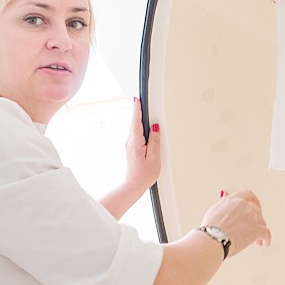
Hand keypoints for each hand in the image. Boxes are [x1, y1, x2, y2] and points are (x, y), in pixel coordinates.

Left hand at [98, 98, 160, 219]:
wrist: (133, 185)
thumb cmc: (144, 174)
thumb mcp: (154, 157)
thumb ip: (155, 141)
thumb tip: (155, 127)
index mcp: (135, 142)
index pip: (136, 122)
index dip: (137, 109)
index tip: (137, 99)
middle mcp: (130, 142)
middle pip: (134, 123)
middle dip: (137, 111)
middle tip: (139, 99)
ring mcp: (129, 145)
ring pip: (135, 128)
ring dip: (138, 119)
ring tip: (142, 109)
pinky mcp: (131, 148)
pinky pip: (135, 134)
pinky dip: (139, 127)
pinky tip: (143, 126)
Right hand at [200, 189, 270, 256]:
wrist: (212, 239)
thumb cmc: (210, 229)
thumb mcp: (215, 210)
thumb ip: (223, 202)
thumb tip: (225, 193)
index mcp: (233, 199)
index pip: (248, 194)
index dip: (254, 201)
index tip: (256, 207)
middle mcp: (243, 205)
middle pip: (257, 210)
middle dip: (256, 219)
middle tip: (254, 228)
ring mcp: (251, 216)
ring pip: (262, 222)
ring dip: (260, 230)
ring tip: (257, 240)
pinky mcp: (256, 229)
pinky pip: (266, 233)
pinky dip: (266, 239)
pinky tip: (264, 243)